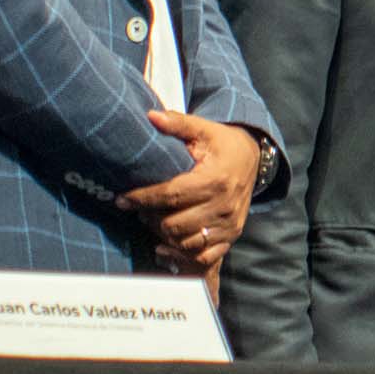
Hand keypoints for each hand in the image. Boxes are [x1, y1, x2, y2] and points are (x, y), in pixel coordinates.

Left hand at [117, 111, 260, 267]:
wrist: (253, 158)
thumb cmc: (222, 143)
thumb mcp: (203, 129)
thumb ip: (178, 123)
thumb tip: (150, 116)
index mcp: (215, 180)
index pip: (171, 195)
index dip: (142, 199)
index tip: (121, 199)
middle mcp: (224, 206)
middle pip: (174, 224)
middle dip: (150, 217)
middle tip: (139, 208)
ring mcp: (229, 225)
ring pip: (185, 243)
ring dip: (162, 235)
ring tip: (152, 220)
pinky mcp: (230, 236)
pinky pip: (202, 257)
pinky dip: (180, 256)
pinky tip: (164, 246)